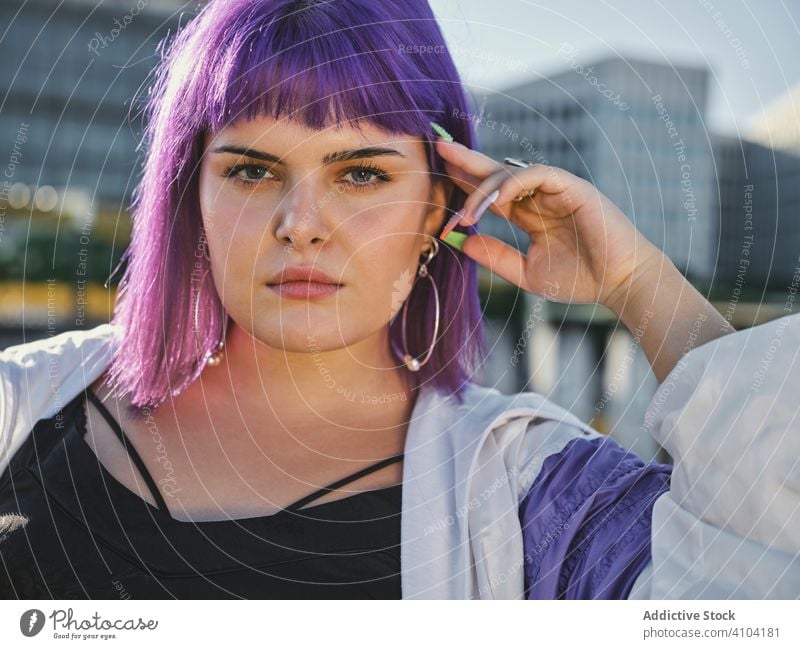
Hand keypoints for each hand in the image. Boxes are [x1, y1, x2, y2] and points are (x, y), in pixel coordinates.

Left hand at [435, 137, 664, 309]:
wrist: (620, 285)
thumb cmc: (580, 280)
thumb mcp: (527, 273)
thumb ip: (497, 257)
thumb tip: (462, 243)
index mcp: (530, 214)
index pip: (492, 194)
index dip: (466, 187)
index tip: (437, 182)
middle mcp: (540, 197)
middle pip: (496, 173)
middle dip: (467, 162)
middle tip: (440, 149)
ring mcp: (556, 190)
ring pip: (511, 174)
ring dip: (484, 190)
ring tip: (464, 213)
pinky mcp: (573, 186)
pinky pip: (537, 175)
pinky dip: (513, 183)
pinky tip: (495, 198)